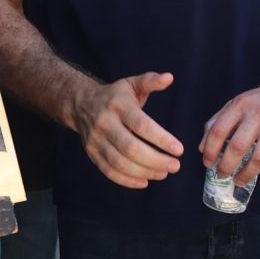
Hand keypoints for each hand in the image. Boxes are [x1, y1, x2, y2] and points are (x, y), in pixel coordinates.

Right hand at [70, 69, 182, 189]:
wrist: (81, 104)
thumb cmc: (114, 96)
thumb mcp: (131, 84)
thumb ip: (150, 81)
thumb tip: (169, 77)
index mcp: (118, 105)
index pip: (141, 125)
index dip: (161, 139)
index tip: (179, 150)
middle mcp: (105, 123)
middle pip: (130, 148)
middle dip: (155, 160)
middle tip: (175, 166)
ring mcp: (96, 141)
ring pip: (120, 163)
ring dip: (145, 171)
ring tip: (164, 173)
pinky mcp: (92, 154)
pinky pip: (109, 171)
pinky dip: (128, 181)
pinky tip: (145, 181)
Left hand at [200, 69, 259, 181]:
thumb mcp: (238, 103)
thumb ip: (218, 122)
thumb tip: (202, 148)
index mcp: (240, 105)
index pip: (218, 130)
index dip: (210, 150)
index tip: (207, 163)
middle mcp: (257, 114)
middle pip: (237, 147)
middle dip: (226, 166)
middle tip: (222, 175)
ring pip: (259, 158)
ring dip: (246, 174)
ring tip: (238, 180)